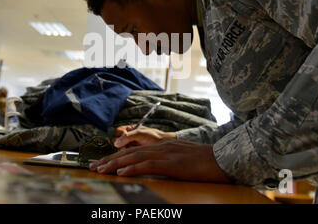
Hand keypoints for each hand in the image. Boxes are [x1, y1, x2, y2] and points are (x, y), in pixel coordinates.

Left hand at [89, 140, 231, 182]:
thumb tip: (154, 169)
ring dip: (115, 163)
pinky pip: (149, 165)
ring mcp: (166, 154)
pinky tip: (122, 172)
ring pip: (135, 157)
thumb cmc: (205, 162)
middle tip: (94, 166)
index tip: (103, 163)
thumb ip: (167, 161)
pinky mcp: (172, 164)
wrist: (223, 158)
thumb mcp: (182, 159)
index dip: (117, 157)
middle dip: (110, 159)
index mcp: (162, 146)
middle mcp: (161, 147)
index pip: (135, 150)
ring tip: (101, 169)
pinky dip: (134, 168)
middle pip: (130, 152)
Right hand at [112, 125, 176, 148]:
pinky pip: (126, 153)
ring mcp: (132, 144)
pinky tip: (130, 154)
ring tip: (128, 149)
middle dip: (120, 142)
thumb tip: (116, 143)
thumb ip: (127, 137)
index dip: (119, 134)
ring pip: (121, 147)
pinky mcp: (134, 152)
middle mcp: (130, 136)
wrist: (164, 144)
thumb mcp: (140, 133)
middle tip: (125, 145)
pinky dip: (126, 154)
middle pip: (118, 140)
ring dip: (123, 149)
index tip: (124, 136)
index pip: (118, 131)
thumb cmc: (154, 136)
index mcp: (131, 129)